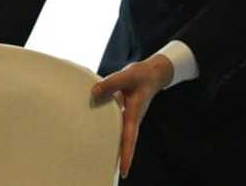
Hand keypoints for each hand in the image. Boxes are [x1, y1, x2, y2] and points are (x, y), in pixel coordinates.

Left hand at [91, 54, 173, 178]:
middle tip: (111, 172)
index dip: (127, 154)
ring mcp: (127, 116)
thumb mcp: (127, 76)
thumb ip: (111, 83)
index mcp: (134, 114)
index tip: (125, 171)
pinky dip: (107, 129)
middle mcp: (130, 118)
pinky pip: (114, 123)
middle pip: (124, 142)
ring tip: (101, 158)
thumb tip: (94, 92)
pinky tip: (95, 130)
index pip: (130, 138)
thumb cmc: (141, 75)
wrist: (152, 73)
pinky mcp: (122, 111)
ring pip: (119, 134)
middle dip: (120, 158)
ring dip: (113, 145)